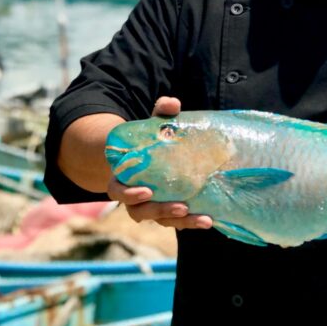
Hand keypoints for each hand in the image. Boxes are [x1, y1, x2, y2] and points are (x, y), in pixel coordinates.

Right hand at [105, 95, 212, 230]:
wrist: (154, 154)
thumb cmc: (150, 140)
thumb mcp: (153, 124)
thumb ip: (161, 113)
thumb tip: (173, 103)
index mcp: (122, 178)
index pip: (117, 191)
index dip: (129, 194)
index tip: (147, 191)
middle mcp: (134, 197)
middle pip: (140, 212)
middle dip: (160, 211)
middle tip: (181, 206)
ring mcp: (151, 207)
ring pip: (162, 220)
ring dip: (181, 221)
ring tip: (203, 219)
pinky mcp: (168, 212)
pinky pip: (177, 221)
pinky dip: (192, 221)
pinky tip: (209, 219)